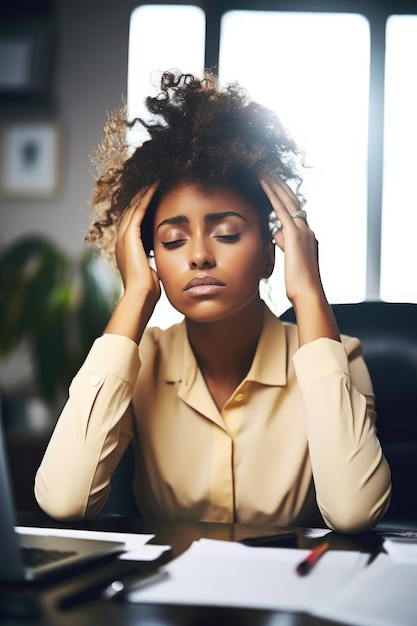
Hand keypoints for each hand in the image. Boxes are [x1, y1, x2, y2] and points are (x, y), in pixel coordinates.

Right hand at [115, 183, 160, 305]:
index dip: (145, 207)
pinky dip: (146, 197)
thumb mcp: (151, 270)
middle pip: (132, 209)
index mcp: (127, 247)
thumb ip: (154, 261)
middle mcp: (122, 239)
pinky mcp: (129, 235)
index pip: (135, 221)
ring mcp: (124, 236)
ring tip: (156, 179)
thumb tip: (164, 261)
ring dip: (145, 192)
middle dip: (143, 195)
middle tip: (156, 180)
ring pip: (134, 206)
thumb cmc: (149, 289)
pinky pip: (138, 210)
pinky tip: (155, 186)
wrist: (141, 295)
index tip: (157, 195)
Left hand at [261, 179, 320, 304]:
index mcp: (307, 235)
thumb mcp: (290, 258)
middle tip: (270, 169)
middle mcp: (307, 229)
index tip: (276, 184)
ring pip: (287, 200)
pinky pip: (281, 210)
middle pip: (292, 200)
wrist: (308, 292)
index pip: (295, 210)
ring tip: (264, 170)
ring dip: (275, 184)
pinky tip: (263, 184)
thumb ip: (284, 242)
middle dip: (281, 184)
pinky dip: (272, 195)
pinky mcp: (295, 235)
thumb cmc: (298, 282)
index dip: (285, 196)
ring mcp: (302, 230)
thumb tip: (275, 231)